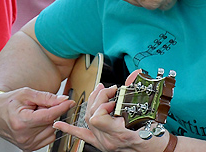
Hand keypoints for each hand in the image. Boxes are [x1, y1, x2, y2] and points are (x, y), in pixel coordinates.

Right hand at [0, 87, 74, 150]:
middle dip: (51, 111)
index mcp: (22, 121)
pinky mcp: (29, 148)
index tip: (70, 102)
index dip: (62, 107)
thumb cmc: (10, 102)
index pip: (49, 115)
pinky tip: (36, 122)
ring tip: (35, 113)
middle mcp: (24, 136)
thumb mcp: (27, 93)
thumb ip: (47, 97)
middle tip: (39, 105)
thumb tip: (64, 100)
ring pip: (51, 129)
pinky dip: (46, 127)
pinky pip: (48, 136)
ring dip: (48, 120)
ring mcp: (27, 144)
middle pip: (51, 121)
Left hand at [54, 71, 168, 151]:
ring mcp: (104, 143)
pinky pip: (83, 136)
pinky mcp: (102, 143)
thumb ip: (138, 92)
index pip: (97, 116)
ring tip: (99, 92)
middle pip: (91, 115)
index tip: (114, 94)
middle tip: (109, 90)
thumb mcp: (147, 112)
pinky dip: (71, 130)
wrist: (158, 149)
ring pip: (87, 120)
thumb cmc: (154, 134)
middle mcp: (108, 140)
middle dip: (98, 98)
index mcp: (119, 134)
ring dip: (91, 103)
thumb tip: (135, 73)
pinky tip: (60, 124)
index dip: (102, 102)